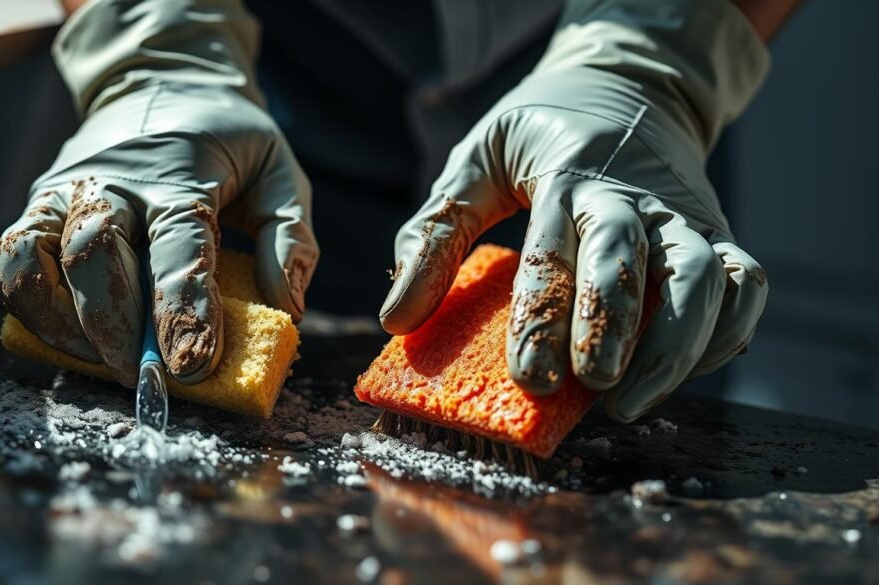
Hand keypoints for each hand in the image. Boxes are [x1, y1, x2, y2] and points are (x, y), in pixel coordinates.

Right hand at [0, 0, 315, 386]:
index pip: (178, 248)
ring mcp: (63, 193)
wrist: (160, 80)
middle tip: (142, 379)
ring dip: (59, 323)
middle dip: (113, 327)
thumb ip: (289, 237)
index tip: (192, 367)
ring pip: (30, 258)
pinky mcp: (36, 206)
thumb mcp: (279, 172)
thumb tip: (286, 306)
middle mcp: (112, 182)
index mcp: (180, 177)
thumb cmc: (227, 140)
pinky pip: (5, 260)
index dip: (183, 311)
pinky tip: (63, 335)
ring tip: (98, 362)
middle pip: (92, 254)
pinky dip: (24, 305)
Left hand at [380, 0, 769, 421]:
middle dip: (611, 328)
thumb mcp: (473, 165)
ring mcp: (681, 212)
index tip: (530, 378)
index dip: (542, 318)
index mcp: (564, 173)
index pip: (552, 248)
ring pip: (702, 276)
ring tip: (633, 401)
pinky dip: (729, 331)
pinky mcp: (715, 229)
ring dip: (677, 345)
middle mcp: (629, 193)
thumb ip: (433, 237)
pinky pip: (744, 283)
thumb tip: (395, 319)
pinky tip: (688, 372)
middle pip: (629, 258)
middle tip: (592, 387)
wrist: (625, 86)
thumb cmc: (538, 135)